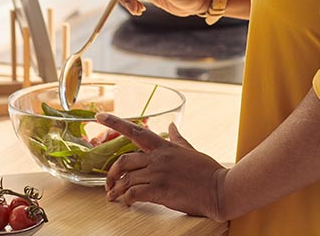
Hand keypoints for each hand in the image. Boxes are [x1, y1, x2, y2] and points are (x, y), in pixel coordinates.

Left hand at [99, 113, 228, 219]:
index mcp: (164, 146)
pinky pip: (134, 193)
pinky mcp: (160, 190)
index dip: (115, 122)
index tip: (99, 116)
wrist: (220, 188)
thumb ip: (177, 138)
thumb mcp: (191, 150)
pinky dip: (126, 199)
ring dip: (116, 190)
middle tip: (107, 183)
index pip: (135, 130)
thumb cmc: (208, 170)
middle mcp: (158, 158)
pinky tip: (127, 203)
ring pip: (126, 179)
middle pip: (123, 160)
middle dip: (110, 173)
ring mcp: (158, 174)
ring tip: (113, 197)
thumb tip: (170, 125)